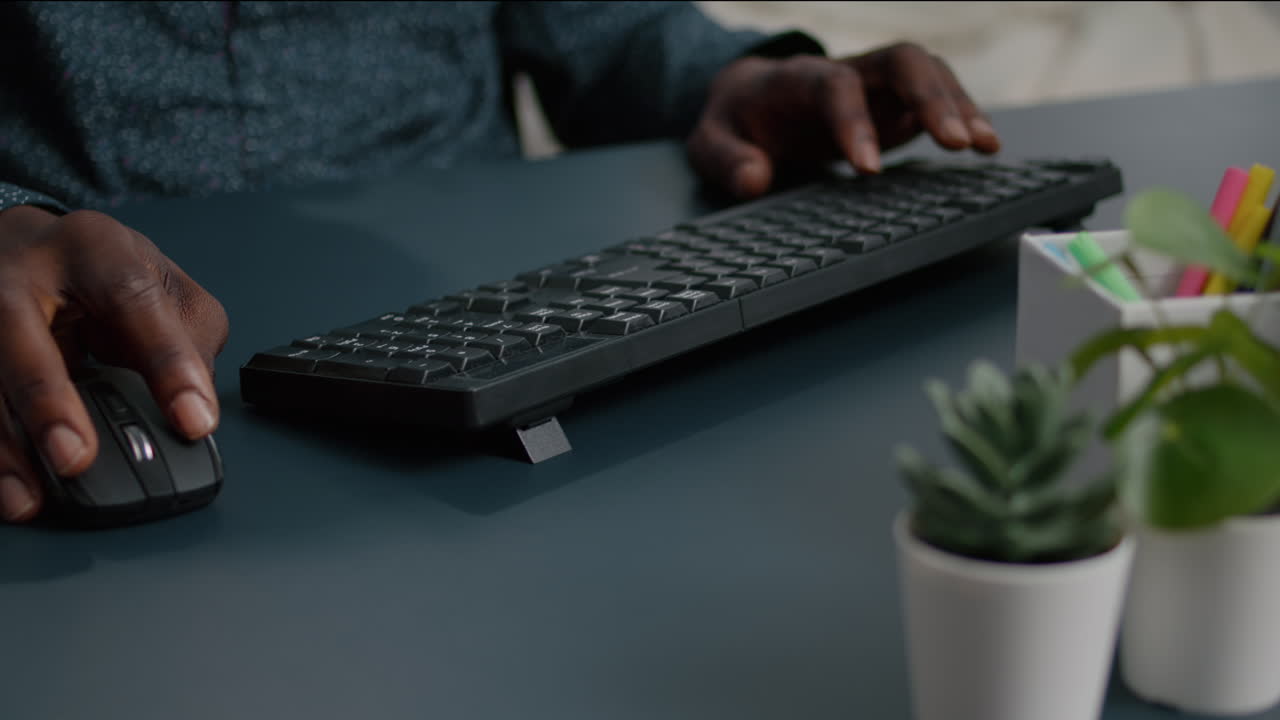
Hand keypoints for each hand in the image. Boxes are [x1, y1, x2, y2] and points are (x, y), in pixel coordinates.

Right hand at [0, 206, 227, 521]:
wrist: (23, 247)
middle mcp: (22, 272)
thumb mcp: (156, 282)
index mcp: (94, 249)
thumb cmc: (96, 272)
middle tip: (74, 459)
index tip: (193, 421)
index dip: (167, 362)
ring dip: (3, 443)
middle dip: (45, 400)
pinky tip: (2, 486)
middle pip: (20, 333)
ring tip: (26, 496)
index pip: (135, 299)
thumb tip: (195, 407)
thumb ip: (187, 337)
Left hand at [687, 42, 1001, 198]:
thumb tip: (755, 179)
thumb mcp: (710, 143)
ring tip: (985, 147)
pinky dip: (964, 117)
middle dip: (931, 97)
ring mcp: (875, 85)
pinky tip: (985, 146)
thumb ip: (726, 160)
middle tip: (957, 144)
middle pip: (898, 61)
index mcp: (796, 78)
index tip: (867, 169)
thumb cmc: (735, 122)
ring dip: (959, 106)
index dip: (854, 122)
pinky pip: (937, 97)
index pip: (834, 86)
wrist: (750, 99)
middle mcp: (845, 71)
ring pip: (927, 73)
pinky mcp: (895, 103)